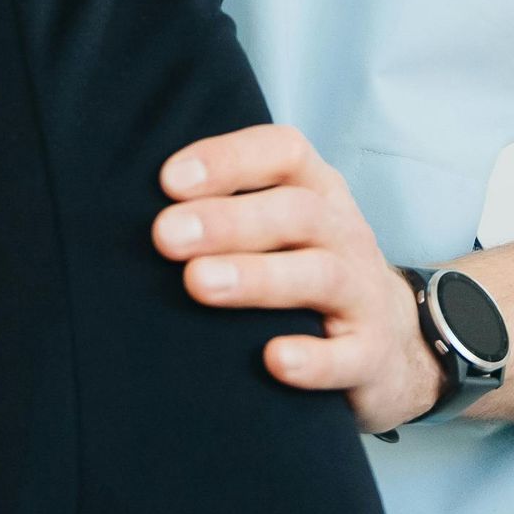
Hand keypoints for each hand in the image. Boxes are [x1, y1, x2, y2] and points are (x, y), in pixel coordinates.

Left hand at [152, 124, 445, 435]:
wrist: (392, 344)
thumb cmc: (307, 271)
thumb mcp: (279, 227)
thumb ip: (223, 208)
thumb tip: (121, 206)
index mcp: (317, 191)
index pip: (284, 153)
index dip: (229, 160)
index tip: (168, 180)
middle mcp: (343, 234)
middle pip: (296, 213)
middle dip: (228, 221)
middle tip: (166, 236)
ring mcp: (362, 294)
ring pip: (320, 275)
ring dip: (257, 277)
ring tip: (199, 284)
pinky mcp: (371, 356)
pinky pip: (349, 356)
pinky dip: (313, 360)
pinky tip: (273, 361)